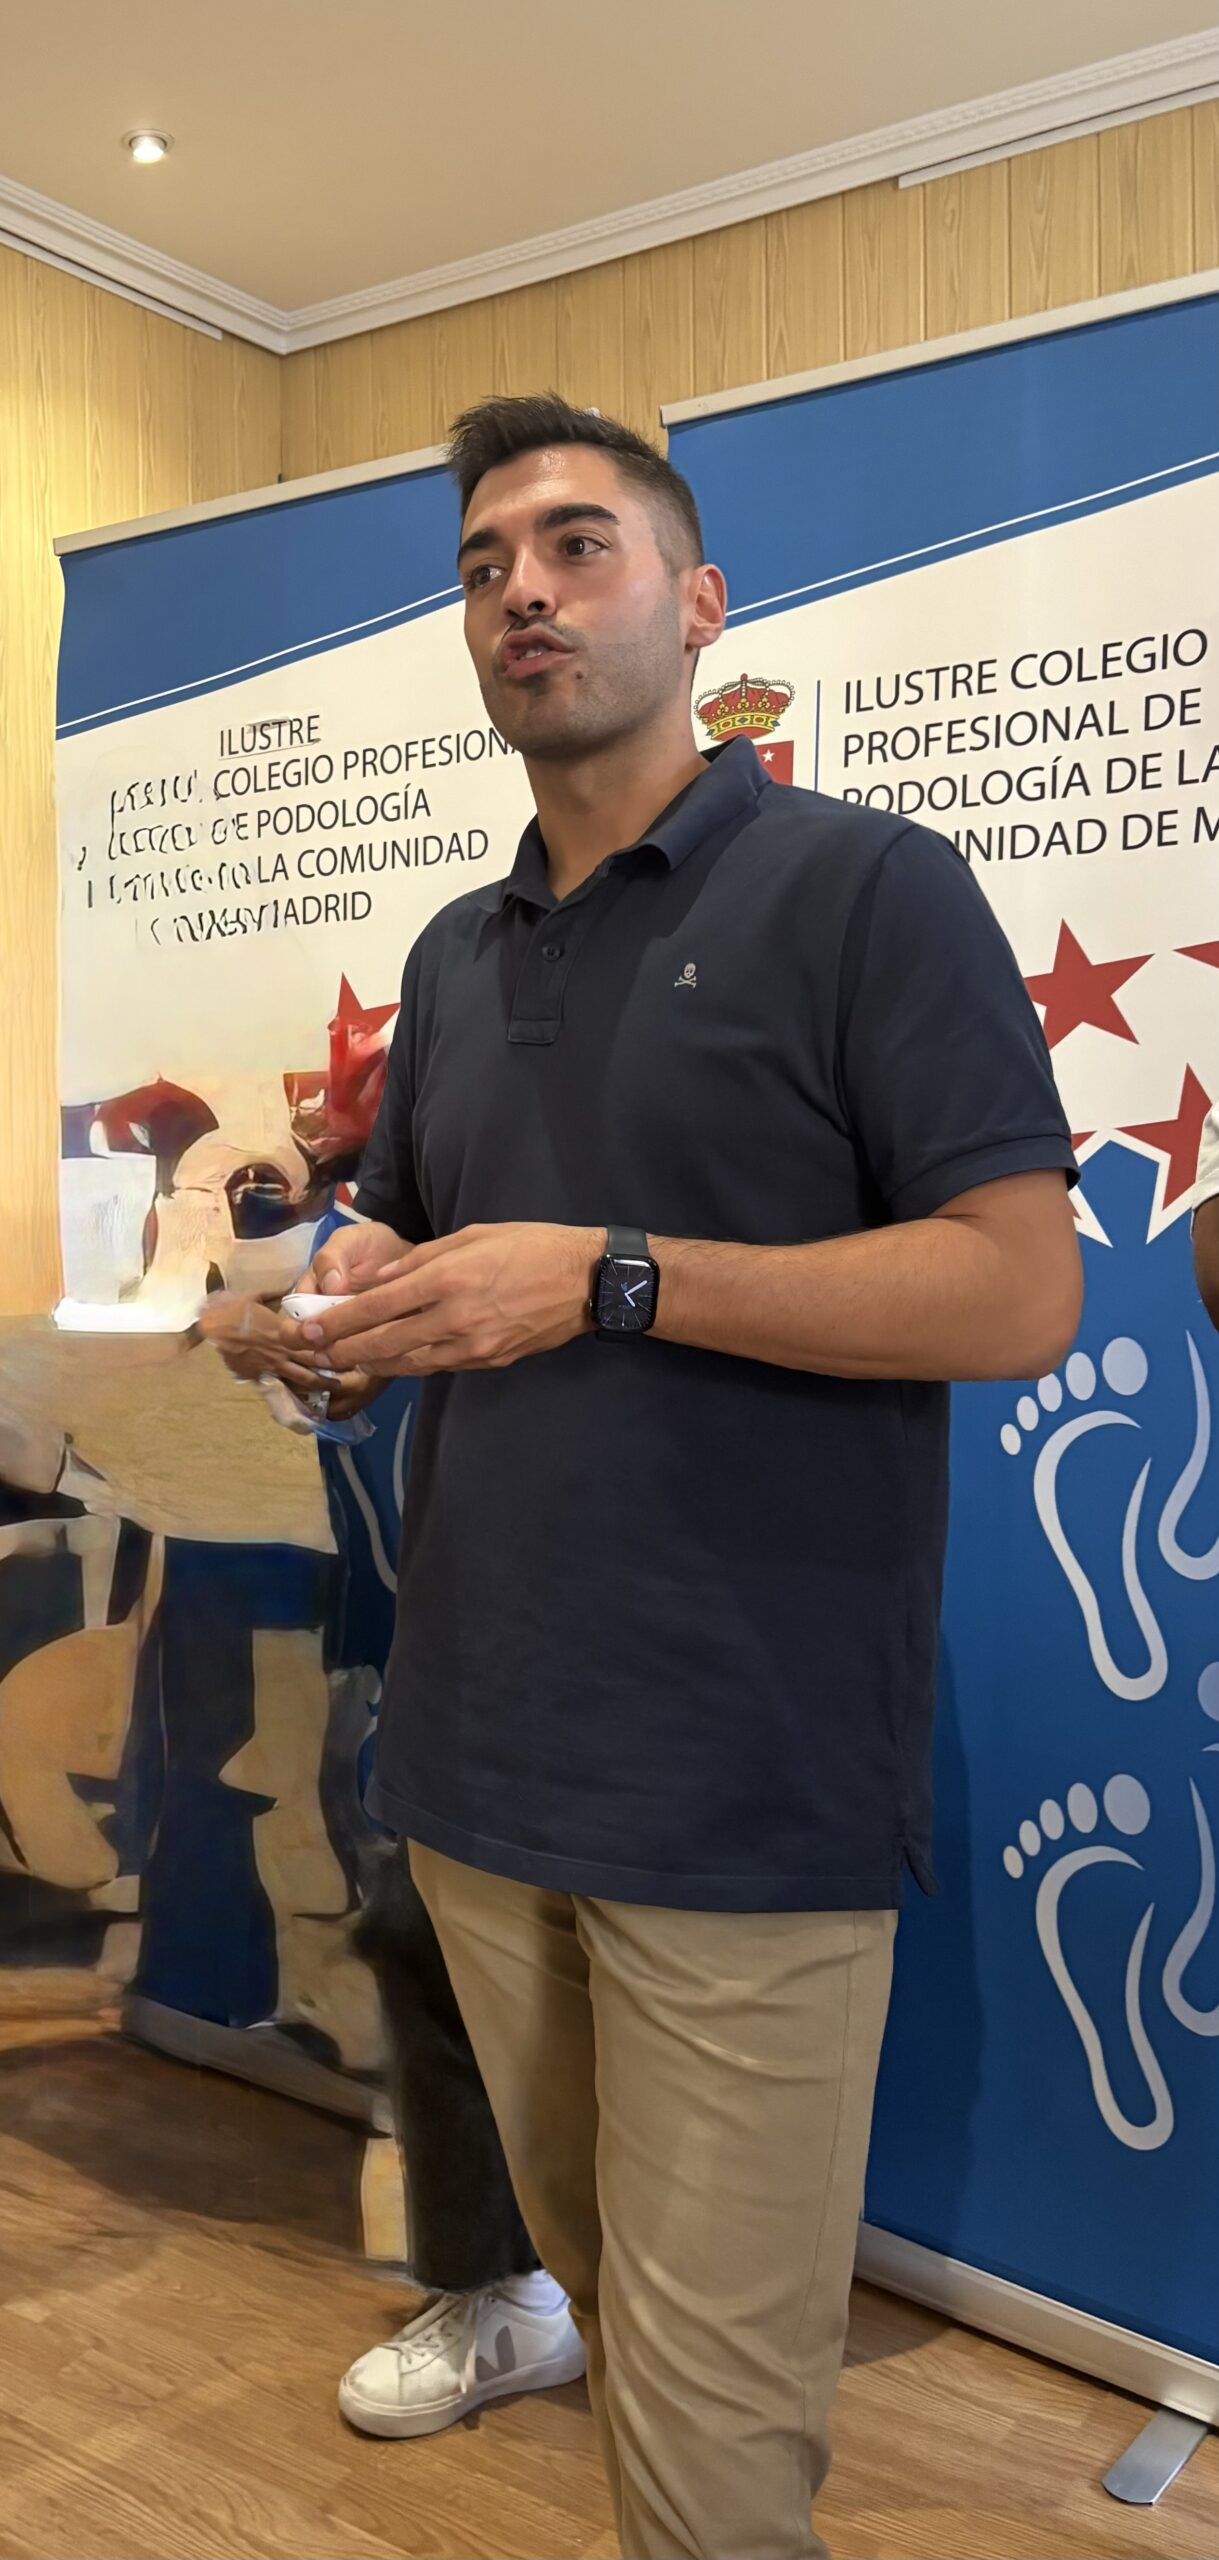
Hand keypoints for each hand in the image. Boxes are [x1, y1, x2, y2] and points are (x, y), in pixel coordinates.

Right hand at [195, 1295, 380, 1415]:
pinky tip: (313, 1399)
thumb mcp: (256, 1293)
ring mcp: (273, 1367)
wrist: (206, 1332)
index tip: (350, 1339)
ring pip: (303, 1378)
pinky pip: (286, 1385)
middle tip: (358, 1367)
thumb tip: (294, 1291)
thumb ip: (278, 1295)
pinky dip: (300, 1392)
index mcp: (281, 1329)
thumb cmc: (230, 1309)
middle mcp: (281, 1351)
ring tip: (341, 1386)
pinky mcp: (262, 1377)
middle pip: (314, 1361)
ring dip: (323, 1382)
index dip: (331, 1339)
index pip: (311, 1336)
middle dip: (335, 1365)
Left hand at [299, 1223, 603, 1376]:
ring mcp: (473, 1345)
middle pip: (385, 1342)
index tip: (310, 1326)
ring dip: (370, 1363)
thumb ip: (420, 1260)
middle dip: (344, 1348)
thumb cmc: (530, 1245)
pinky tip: (388, 1361)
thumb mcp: (472, 1235)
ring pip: (408, 1362)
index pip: (379, 1305)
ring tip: (341, 1361)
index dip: (339, 1320)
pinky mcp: (487, 1361)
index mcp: (449, 1278)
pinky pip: (436, 1366)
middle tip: (314, 1351)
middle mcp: (455, 1317)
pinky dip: (407, 1364)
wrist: (586, 1281)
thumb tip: (378, 1279)